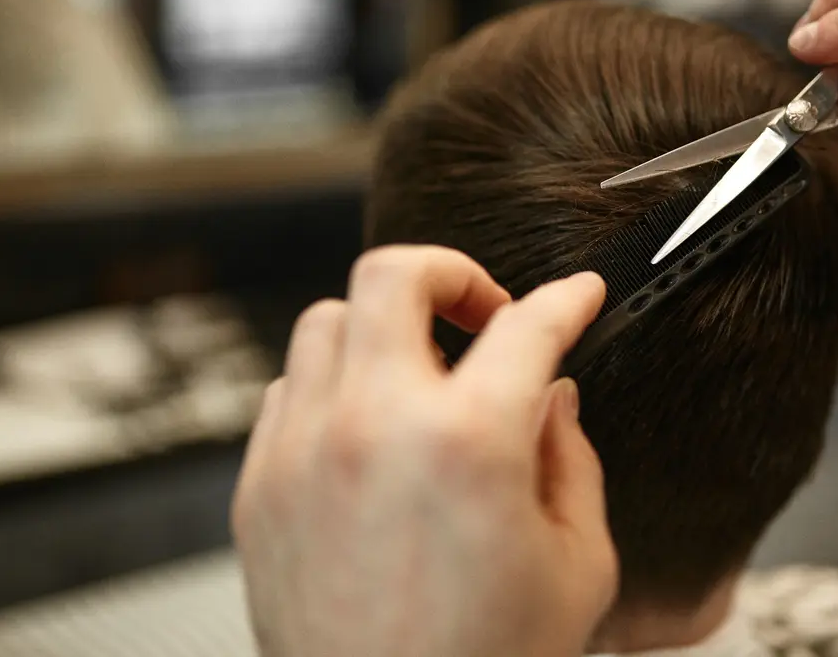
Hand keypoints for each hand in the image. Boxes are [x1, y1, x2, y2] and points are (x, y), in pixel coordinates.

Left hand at [232, 245, 614, 656]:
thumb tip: (551, 395)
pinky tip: (370, 427)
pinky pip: (288, 388)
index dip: (566, 299)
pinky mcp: (260, 488)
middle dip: (452, 273)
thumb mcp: (576, 564)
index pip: (528, 326)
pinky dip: (335, 384)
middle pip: (395, 275)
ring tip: (423, 374)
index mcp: (469, 445)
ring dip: (385, 328)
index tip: (577, 297)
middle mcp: (375, 428)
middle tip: (484, 313)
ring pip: (328, 320)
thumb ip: (570, 459)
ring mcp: (304, 452)